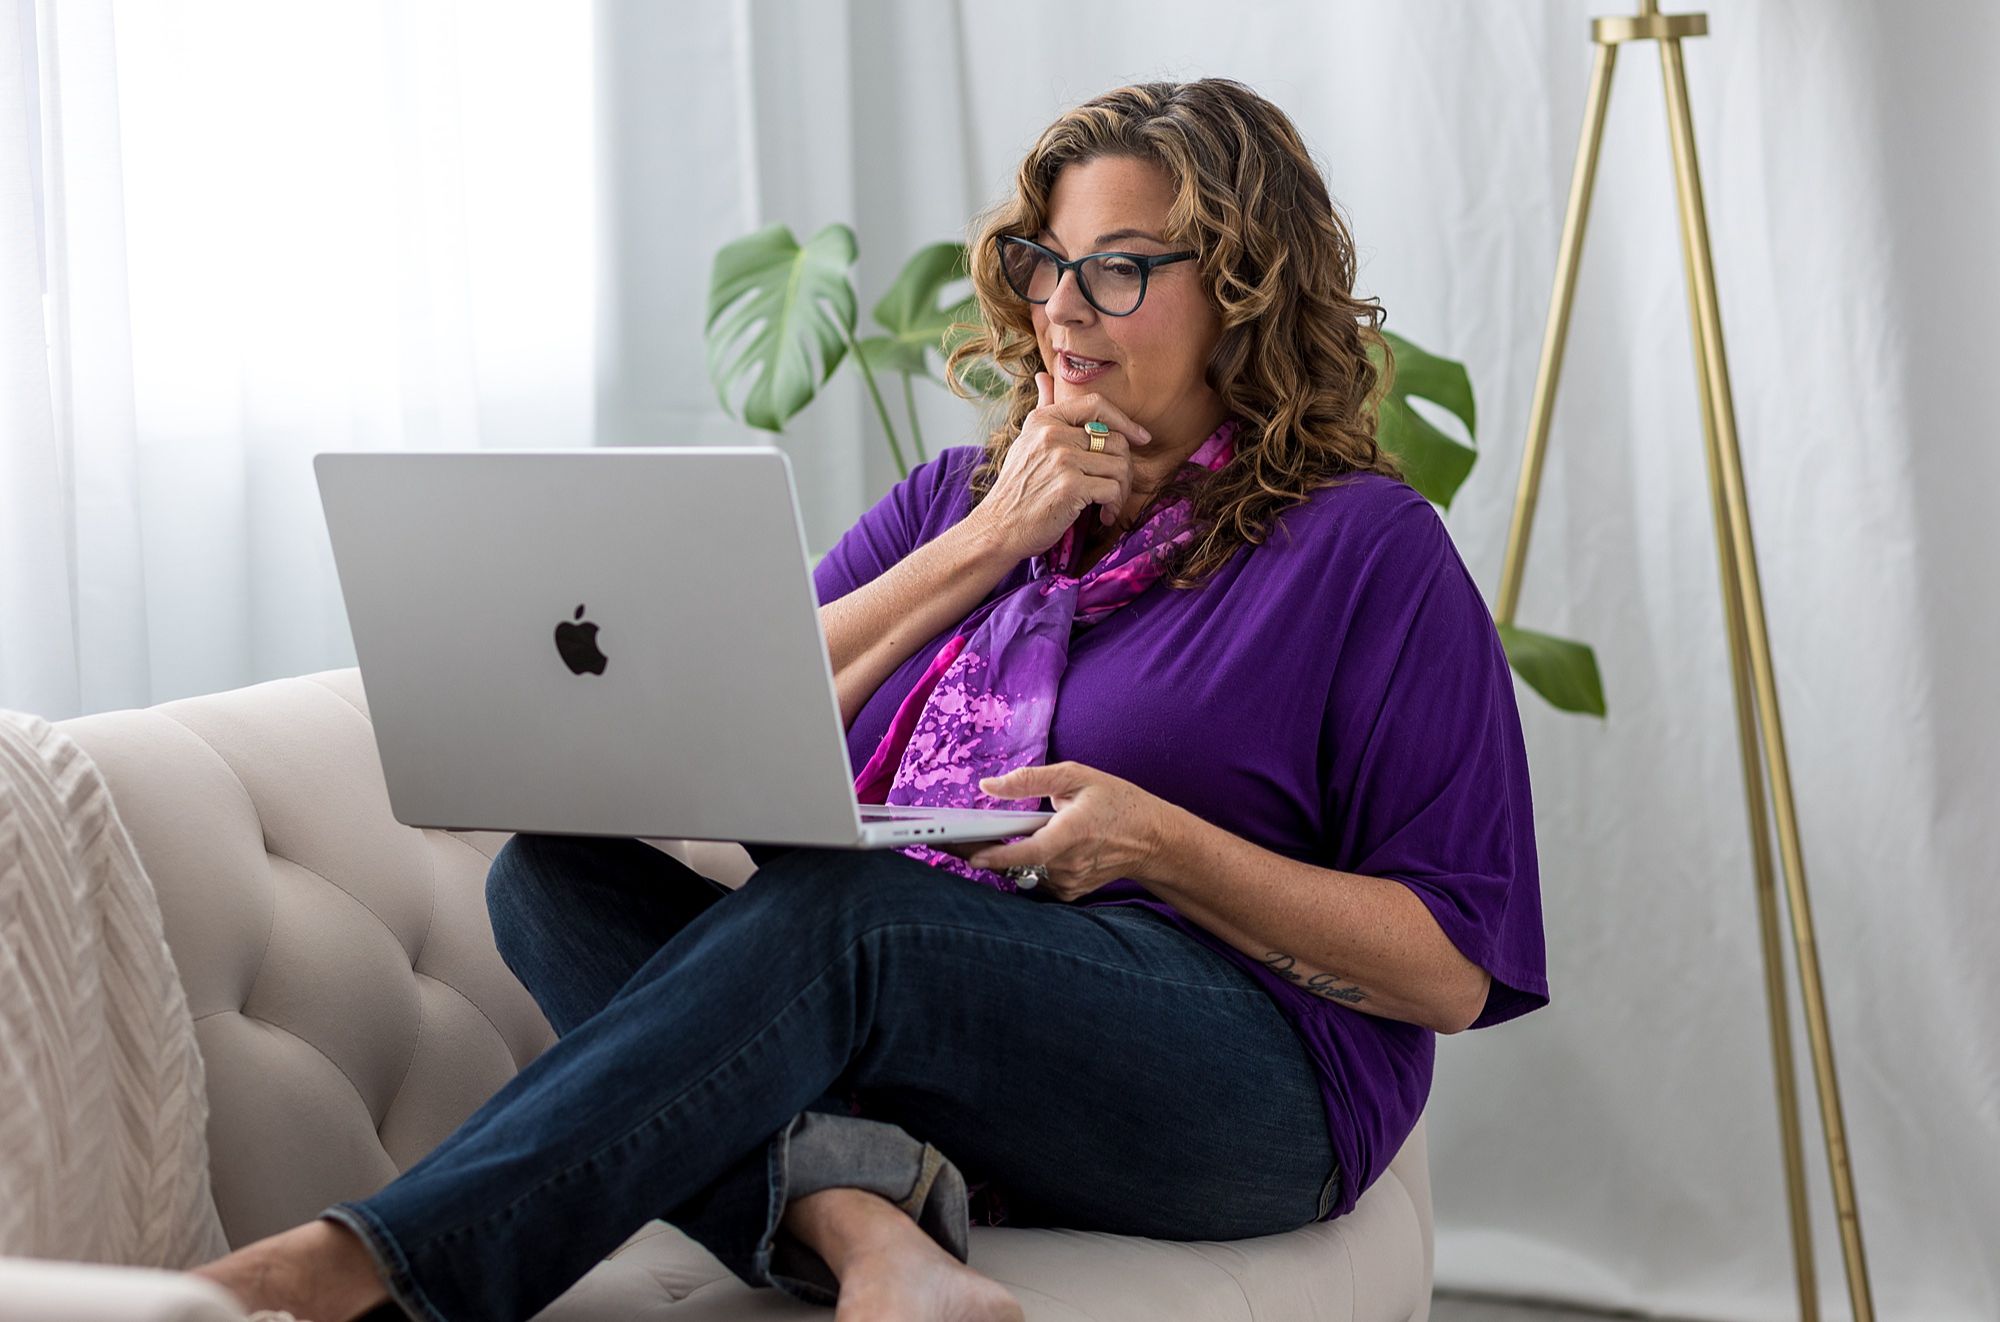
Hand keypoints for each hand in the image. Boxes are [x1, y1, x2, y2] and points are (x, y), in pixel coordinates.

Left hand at [935, 761, 1179, 901]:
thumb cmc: (1116, 802)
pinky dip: (1024, 865)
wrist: (1152, 839)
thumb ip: (1030, 780)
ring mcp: (1069, 882)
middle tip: (952, 838)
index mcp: (1073, 832)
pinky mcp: (1068, 893)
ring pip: (1021, 873)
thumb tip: (988, 786)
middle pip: (1015, 863)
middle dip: (984, 851)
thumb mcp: (1076, 776)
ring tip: (988, 839)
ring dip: (1004, 857)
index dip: (996, 856)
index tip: (968, 853)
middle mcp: (1070, 863)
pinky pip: (1034, 880)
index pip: (1028, 852)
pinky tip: (1026, 848)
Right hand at [967, 372, 1153, 562]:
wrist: (999, 527)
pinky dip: (1113, 505)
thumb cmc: (1017, 488)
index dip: (1124, 421)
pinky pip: (1113, 489)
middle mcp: (1052, 434)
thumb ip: (1042, 408)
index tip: (1140, 437)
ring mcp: (1062, 460)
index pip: (1096, 405)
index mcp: (1044, 420)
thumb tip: (1043, 376)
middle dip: (1124, 467)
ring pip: (1119, 466)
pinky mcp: (1070, 487)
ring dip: (1121, 490)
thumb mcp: (1025, 441)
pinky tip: (1101, 514)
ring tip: (1108, 503)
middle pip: (1116, 440)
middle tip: (1116, 487)